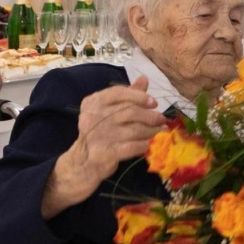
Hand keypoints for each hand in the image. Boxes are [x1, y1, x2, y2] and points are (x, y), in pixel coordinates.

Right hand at [42, 76, 164, 218]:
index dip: (139, 96)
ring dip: (152, 131)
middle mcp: (92, 117)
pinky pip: (132, 146)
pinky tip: (150, 144)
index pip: (118, 93)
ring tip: (160, 131)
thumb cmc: (100, 133)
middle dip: (150, 116)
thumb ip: (126, 96)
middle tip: (162, 119)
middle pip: (130, 112)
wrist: (82, 163)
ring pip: (134, 130)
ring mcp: (97, 135)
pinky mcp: (104, 153)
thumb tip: (144, 79)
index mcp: (93, 103)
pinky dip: (145, 144)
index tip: (154, 102)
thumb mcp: (109, 112)